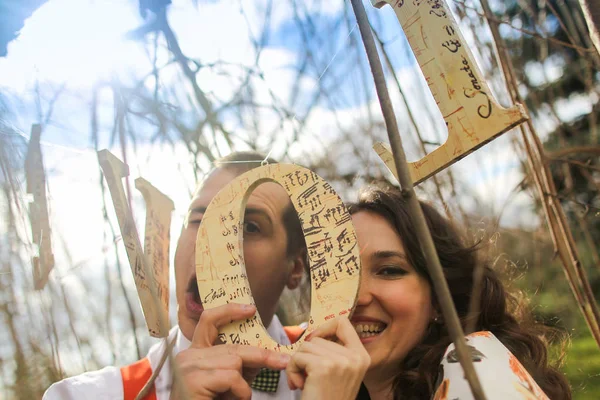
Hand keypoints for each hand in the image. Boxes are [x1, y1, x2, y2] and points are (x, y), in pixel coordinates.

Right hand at [170, 303, 290, 399]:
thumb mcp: (228, 382)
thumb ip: (241, 365)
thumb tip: (266, 354)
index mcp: (195, 352)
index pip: (209, 320)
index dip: (229, 310)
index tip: (251, 310)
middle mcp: (188, 355)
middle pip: (232, 347)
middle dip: (261, 355)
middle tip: (283, 361)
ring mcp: (188, 366)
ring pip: (234, 362)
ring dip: (243, 384)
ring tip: (236, 399)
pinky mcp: (193, 379)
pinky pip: (231, 377)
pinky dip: (240, 392)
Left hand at [286, 317, 369, 399]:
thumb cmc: (328, 399)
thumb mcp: (342, 373)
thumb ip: (336, 352)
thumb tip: (314, 334)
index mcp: (362, 356)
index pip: (343, 322)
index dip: (324, 327)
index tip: (315, 341)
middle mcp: (355, 357)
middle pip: (318, 337)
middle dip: (306, 355)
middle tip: (308, 376)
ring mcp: (340, 361)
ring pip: (306, 347)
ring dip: (298, 364)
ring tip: (304, 383)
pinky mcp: (323, 367)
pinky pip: (298, 357)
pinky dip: (292, 371)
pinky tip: (299, 386)